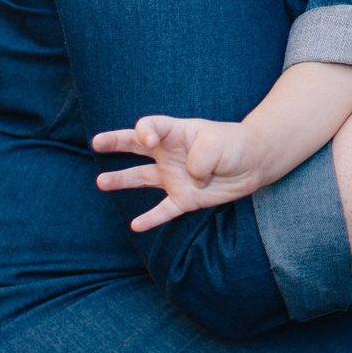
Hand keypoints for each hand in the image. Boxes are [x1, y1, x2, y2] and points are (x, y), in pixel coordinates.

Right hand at [92, 116, 273, 232]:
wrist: (254, 163)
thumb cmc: (235, 145)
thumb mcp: (218, 144)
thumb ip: (199, 159)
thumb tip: (189, 181)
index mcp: (176, 133)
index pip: (150, 126)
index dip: (144, 131)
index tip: (148, 140)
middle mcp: (170, 154)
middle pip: (137, 146)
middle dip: (115, 142)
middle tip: (96, 143)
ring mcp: (175, 176)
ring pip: (142, 178)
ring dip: (121, 180)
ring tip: (101, 182)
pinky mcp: (185, 198)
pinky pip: (164, 210)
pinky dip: (151, 219)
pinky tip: (136, 226)